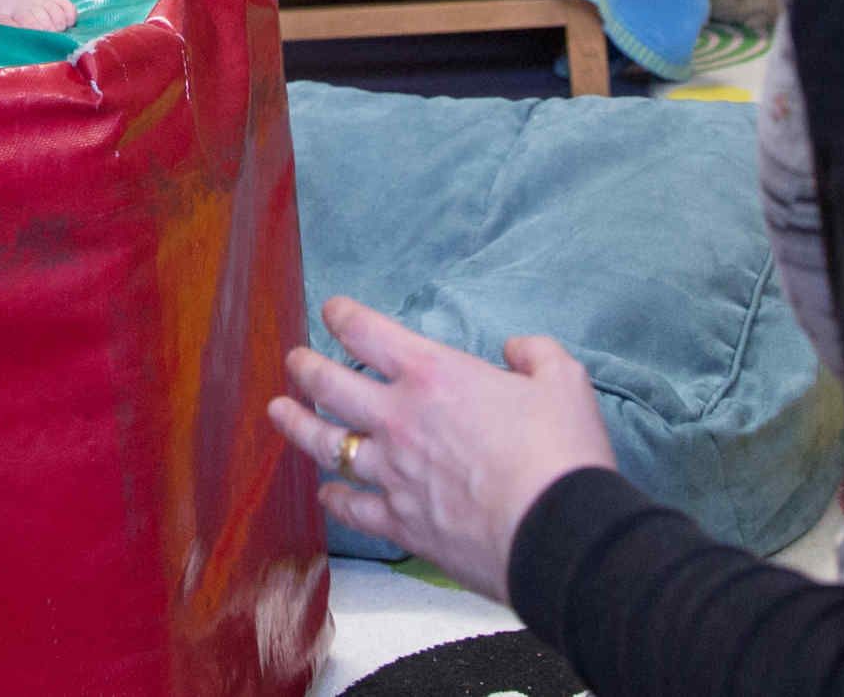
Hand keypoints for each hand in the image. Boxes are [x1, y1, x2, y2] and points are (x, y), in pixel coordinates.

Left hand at [266, 296, 615, 603]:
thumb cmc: (562, 452)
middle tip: (294, 361)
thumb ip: (536, 355)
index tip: (330, 311)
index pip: (368, 333)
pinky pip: (353, 509)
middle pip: (331, 386)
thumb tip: (516, 351)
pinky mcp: (400, 524)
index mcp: (433, 375)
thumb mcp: (564, 381)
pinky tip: (326, 494)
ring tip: (279, 412)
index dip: (342, 317)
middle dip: (306, 368)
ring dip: (297, 426)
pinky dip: (335, 499)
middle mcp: (399, 419)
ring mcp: (393, 474)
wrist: (557, 533)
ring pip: (327, 446)